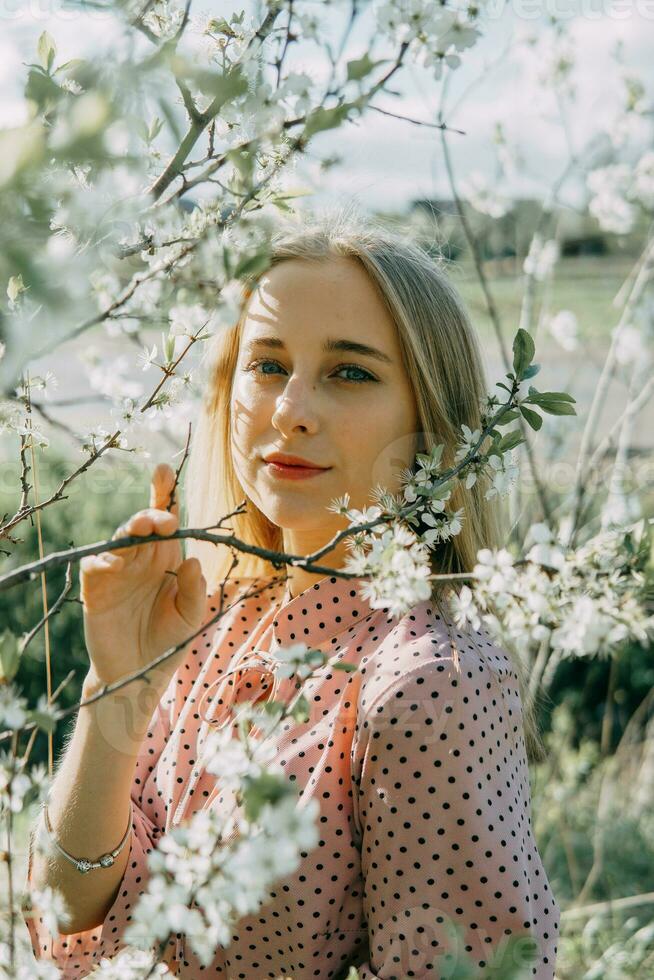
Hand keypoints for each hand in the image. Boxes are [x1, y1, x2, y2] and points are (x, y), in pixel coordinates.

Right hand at [80, 462, 206, 698]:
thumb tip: (193, 559)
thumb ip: (194, 589)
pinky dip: (103, 560)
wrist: (139, 676)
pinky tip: (115, 561)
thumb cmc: (168, 642)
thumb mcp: (191, 616)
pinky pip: (95, 567)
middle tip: (162, 518)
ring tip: (142, 527)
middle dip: (151, 514)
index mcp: (166, 558)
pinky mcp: (96, 591)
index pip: (165, 520)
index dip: (164, 494)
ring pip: (119, 540)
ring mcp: (117, 573)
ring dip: (129, 531)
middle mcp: (141, 559)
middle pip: (142, 524)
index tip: (164, 472)